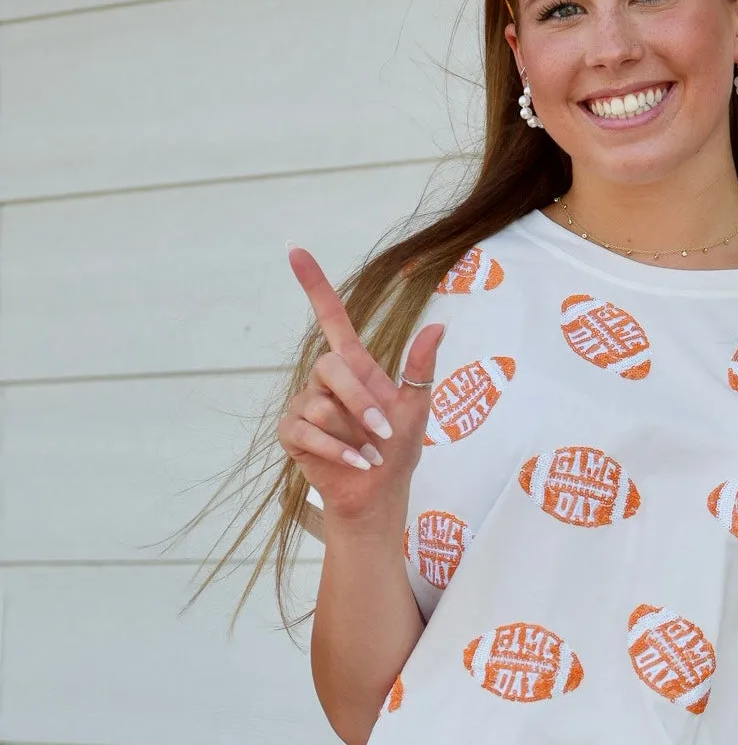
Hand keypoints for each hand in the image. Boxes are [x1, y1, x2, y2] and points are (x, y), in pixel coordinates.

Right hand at [276, 247, 444, 524]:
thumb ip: (421, 368)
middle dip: (359, 400)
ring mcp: (304, 405)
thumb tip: (439, 325)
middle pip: (330, 366)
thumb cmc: (396, 450)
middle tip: (384, 431)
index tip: (296, 251)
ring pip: (320, 404)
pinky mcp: (292, 433)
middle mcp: (325, 381)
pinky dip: (338, 449)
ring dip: (353, 432)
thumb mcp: (417, 407)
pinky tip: (358, 462)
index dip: (315, 286)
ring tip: (372, 453)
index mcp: (354, 366)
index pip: (331, 318)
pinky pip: (307, 430)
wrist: (378, 493)